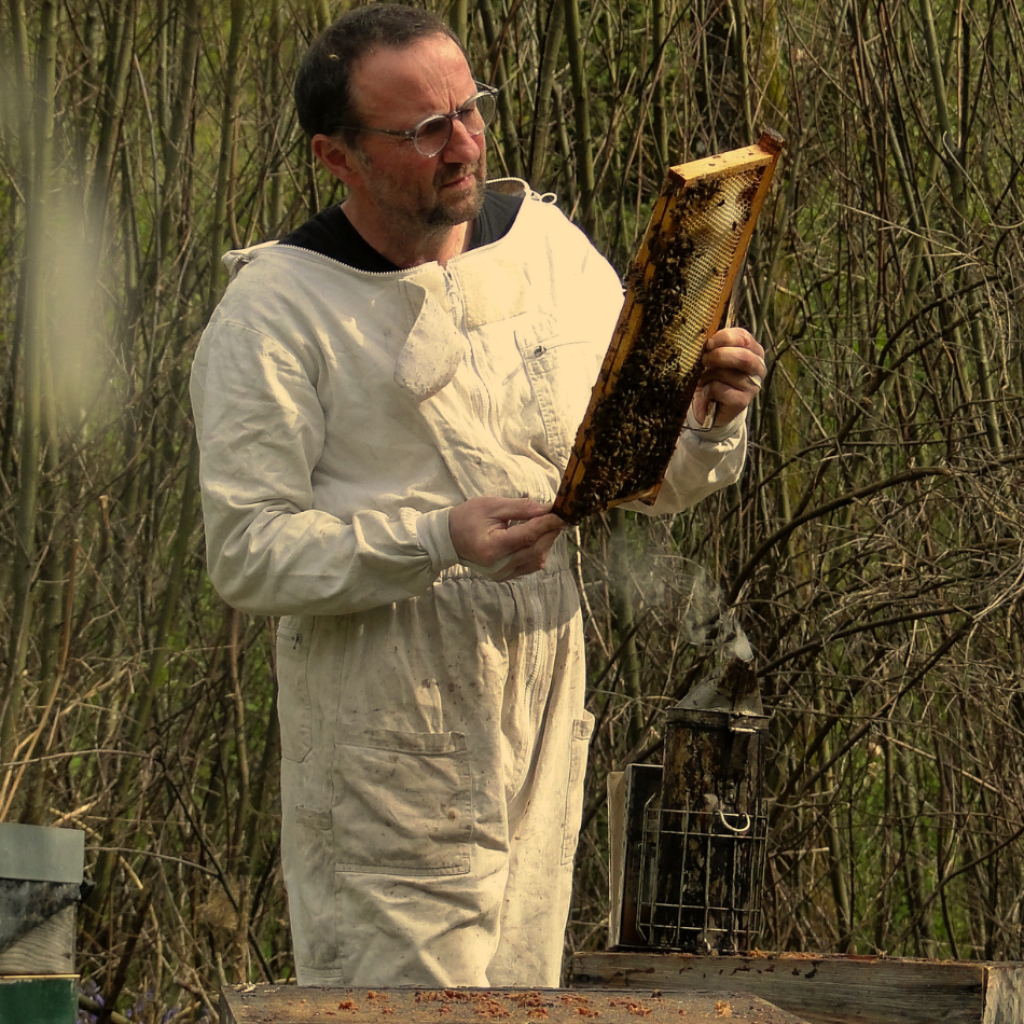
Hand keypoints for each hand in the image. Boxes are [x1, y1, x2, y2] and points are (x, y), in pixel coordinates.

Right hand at [449, 497, 565, 580]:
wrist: (449, 538)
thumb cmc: (468, 518)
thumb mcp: (493, 505)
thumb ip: (522, 508)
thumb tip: (548, 508)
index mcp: (492, 547)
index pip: (528, 536)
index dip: (548, 524)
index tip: (562, 514)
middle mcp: (499, 566)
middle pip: (536, 550)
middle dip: (550, 533)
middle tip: (559, 517)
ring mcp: (502, 574)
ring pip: (536, 560)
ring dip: (546, 542)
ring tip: (547, 526)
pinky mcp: (505, 577)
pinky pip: (530, 566)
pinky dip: (538, 551)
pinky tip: (537, 538)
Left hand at [691, 327, 766, 426]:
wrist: (709, 406)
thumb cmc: (713, 376)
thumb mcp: (714, 356)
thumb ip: (716, 345)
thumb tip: (706, 339)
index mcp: (754, 351)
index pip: (744, 338)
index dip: (725, 337)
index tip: (709, 343)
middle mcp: (758, 368)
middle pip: (743, 357)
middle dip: (719, 356)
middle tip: (704, 359)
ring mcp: (753, 386)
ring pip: (728, 374)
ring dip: (709, 375)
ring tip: (704, 379)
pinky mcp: (742, 402)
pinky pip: (721, 389)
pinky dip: (708, 390)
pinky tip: (708, 393)